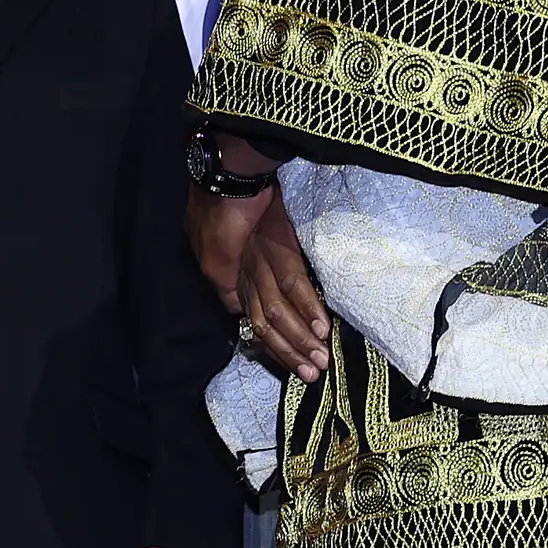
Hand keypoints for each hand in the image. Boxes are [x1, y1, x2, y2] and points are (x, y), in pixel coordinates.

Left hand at [214, 191, 330, 378]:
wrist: (229, 172)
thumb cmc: (230, 198)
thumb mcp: (225, 236)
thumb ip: (234, 266)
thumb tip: (244, 294)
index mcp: (229, 274)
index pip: (251, 317)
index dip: (271, 343)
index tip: (292, 363)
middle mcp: (240, 274)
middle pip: (263, 322)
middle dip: (288, 351)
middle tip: (311, 375)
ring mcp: (256, 263)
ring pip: (277, 310)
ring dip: (300, 338)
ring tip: (320, 361)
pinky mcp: (276, 247)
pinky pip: (294, 284)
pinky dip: (308, 308)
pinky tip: (322, 328)